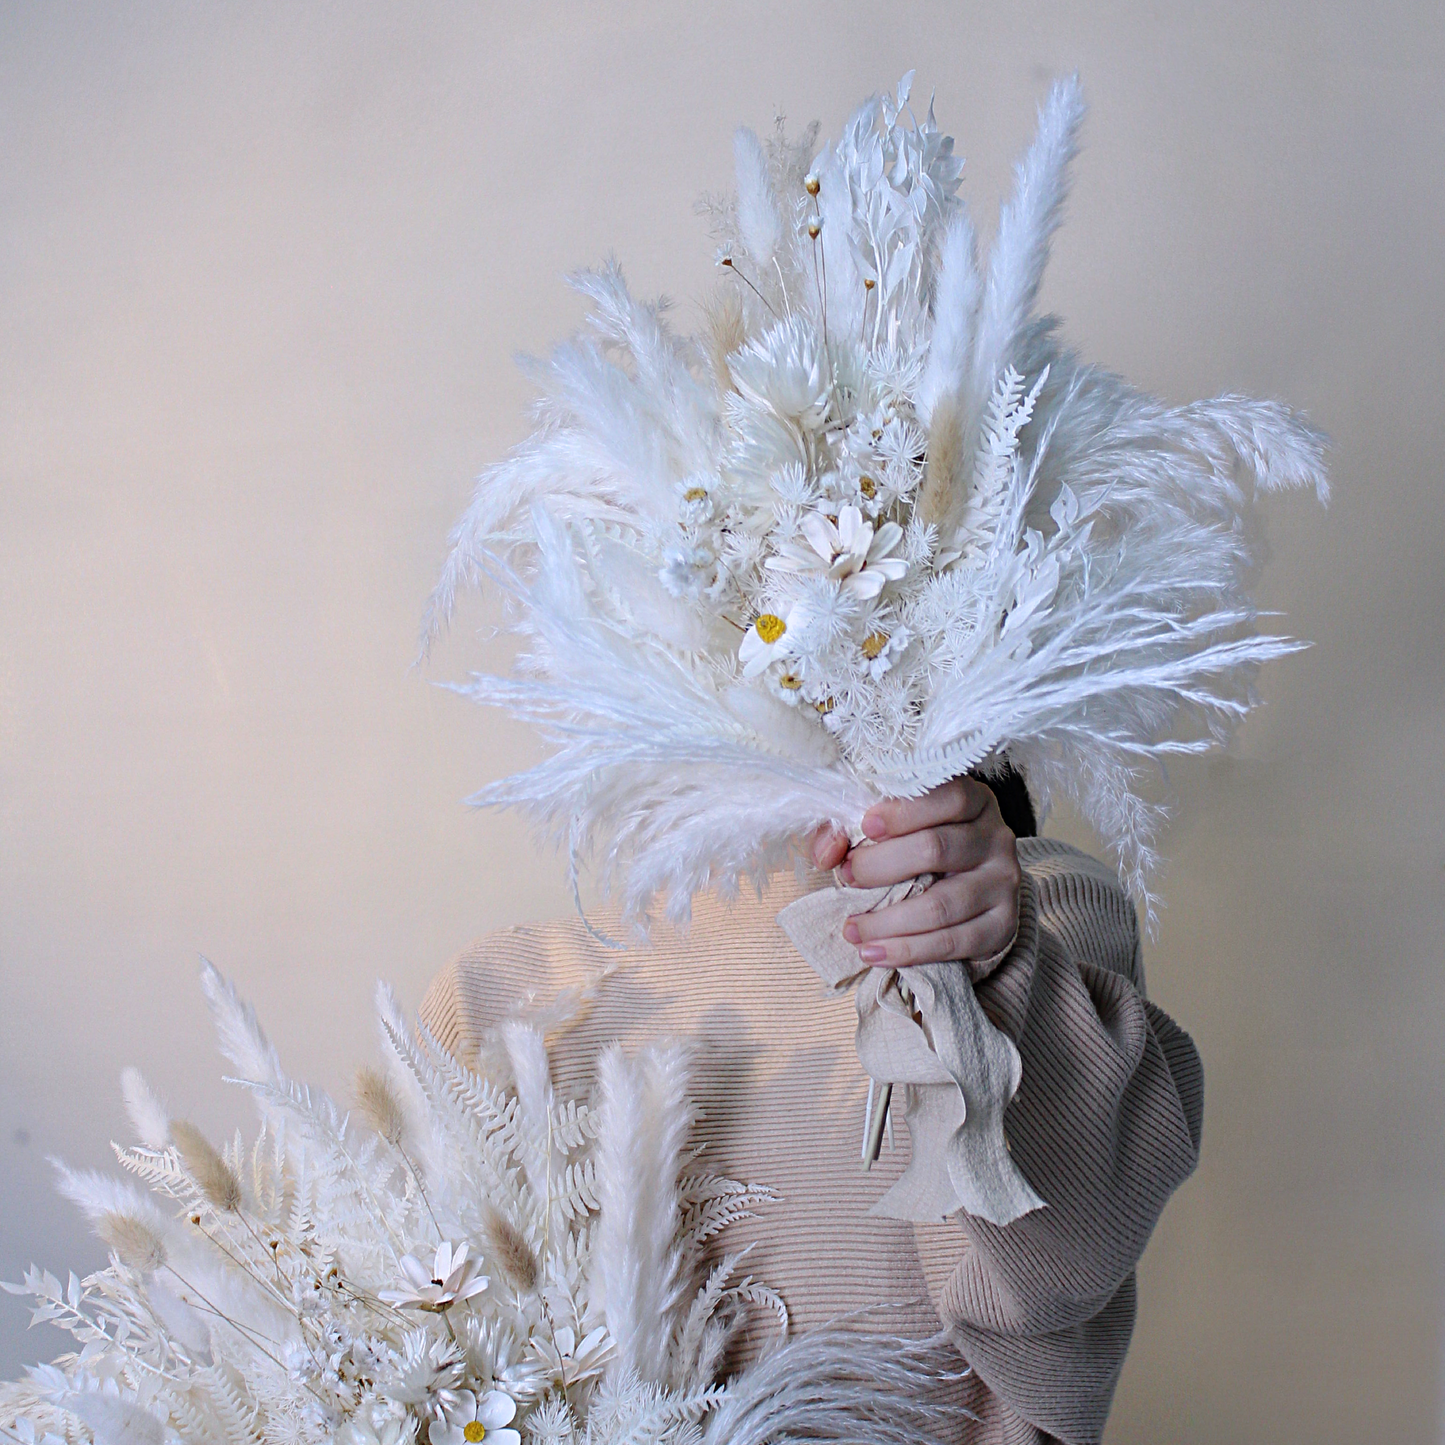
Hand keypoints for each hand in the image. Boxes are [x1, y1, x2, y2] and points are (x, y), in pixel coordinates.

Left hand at [810, 776, 1021, 968]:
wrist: (968, 892)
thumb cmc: (916, 846)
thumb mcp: (887, 825)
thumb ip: (847, 828)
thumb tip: (828, 852)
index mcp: (973, 800)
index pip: (948, 797)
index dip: (904, 812)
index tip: (865, 827)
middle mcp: (996, 837)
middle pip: (937, 848)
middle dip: (882, 866)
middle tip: (847, 876)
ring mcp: (1003, 882)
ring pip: (943, 904)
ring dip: (888, 920)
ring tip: (852, 928)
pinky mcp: (1003, 925)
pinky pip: (954, 942)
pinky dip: (908, 950)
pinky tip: (875, 952)